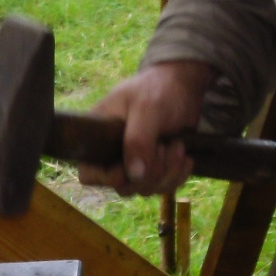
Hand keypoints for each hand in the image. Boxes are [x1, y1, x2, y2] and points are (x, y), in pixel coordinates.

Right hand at [82, 61, 215, 195]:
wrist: (183, 86)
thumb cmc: (158, 89)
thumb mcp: (146, 109)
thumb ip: (138, 141)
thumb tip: (135, 177)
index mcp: (98, 136)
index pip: (89, 173)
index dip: (110, 177)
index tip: (133, 166)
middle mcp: (112, 153)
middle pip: (123, 187)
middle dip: (150, 174)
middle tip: (165, 147)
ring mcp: (135, 162)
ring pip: (145, 189)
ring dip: (167, 174)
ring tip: (178, 147)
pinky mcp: (154, 166)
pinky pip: (162, 186)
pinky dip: (177, 177)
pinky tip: (185, 158)